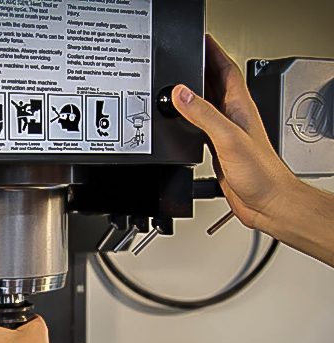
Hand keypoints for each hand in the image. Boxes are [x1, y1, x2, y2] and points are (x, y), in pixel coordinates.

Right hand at [172, 35, 298, 230]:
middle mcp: (233, 117)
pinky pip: (201, 127)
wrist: (267, 202)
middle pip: (214, 84)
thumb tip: (181, 92)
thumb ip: (203, 114)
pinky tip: (181, 122)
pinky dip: (189, 120)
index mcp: (240, 107)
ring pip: (206, 105)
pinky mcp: (218, 150)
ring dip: (193, 94)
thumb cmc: (260, 173)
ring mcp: (226, 133)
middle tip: (182, 58)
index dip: (213, 51)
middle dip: (199, 68)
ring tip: (176, 84)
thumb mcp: (228, 137)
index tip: (199, 39)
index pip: (226, 69)